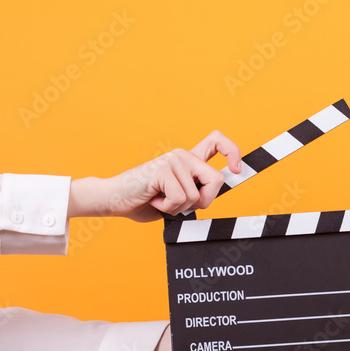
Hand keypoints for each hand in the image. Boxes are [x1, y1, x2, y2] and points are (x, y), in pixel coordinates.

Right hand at [68, 130, 242, 221]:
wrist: (113, 200)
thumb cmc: (144, 202)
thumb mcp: (177, 200)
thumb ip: (195, 195)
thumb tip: (211, 196)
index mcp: (188, 161)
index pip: (217, 142)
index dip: (233, 152)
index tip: (236, 170)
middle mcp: (183, 155)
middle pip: (217, 180)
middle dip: (204, 202)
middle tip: (181, 205)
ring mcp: (174, 160)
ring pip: (196, 196)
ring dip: (178, 208)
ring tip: (160, 200)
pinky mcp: (163, 168)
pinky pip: (180, 198)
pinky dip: (167, 208)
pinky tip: (153, 200)